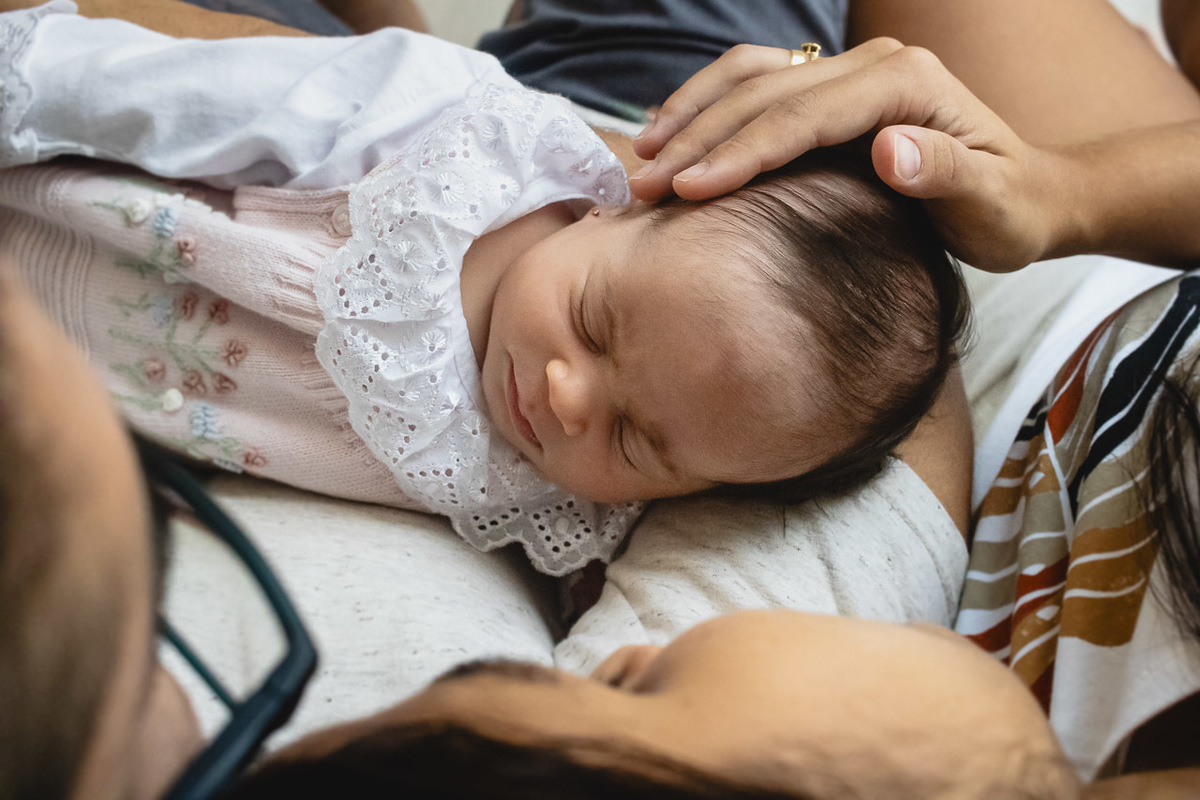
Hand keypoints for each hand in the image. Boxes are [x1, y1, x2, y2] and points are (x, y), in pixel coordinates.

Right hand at [630, 39, 1070, 271]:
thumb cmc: (1011, 211)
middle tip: (642, 188)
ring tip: (641, 158)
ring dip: (691, 115)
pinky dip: (710, 104)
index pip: (802, 116)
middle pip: (764, 94)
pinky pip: (759, 82)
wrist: (1033, 193)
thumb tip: (888, 150)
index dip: (739, 151)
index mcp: (906, 84)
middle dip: (697, 140)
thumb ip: (944, 174)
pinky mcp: (835, 89)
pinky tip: (673, 132)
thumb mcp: (992, 206)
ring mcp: (850, 71)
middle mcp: (874, 64)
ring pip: (751, 77)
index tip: (688, 191)